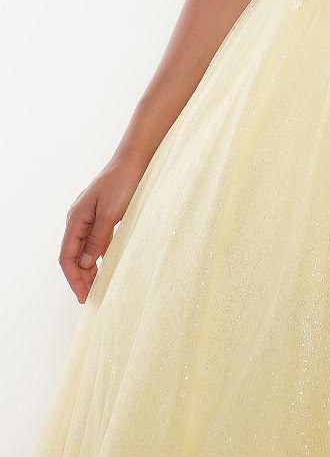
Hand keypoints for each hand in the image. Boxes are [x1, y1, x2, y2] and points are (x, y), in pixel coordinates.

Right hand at [59, 156, 148, 302]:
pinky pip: (96, 241)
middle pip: (73, 255)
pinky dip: (98, 256)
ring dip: (89, 269)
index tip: (83, 297)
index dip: (73, 279)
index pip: (67, 256)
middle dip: (80, 277)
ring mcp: (91, 216)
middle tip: (91, 298)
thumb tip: (84, 263)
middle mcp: (79, 219)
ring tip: (97, 287)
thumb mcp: (110, 214)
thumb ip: (97, 239)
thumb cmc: (123, 183)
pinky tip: (106, 265)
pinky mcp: (103, 214)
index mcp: (76, 219)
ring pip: (85, 249)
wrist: (135, 159)